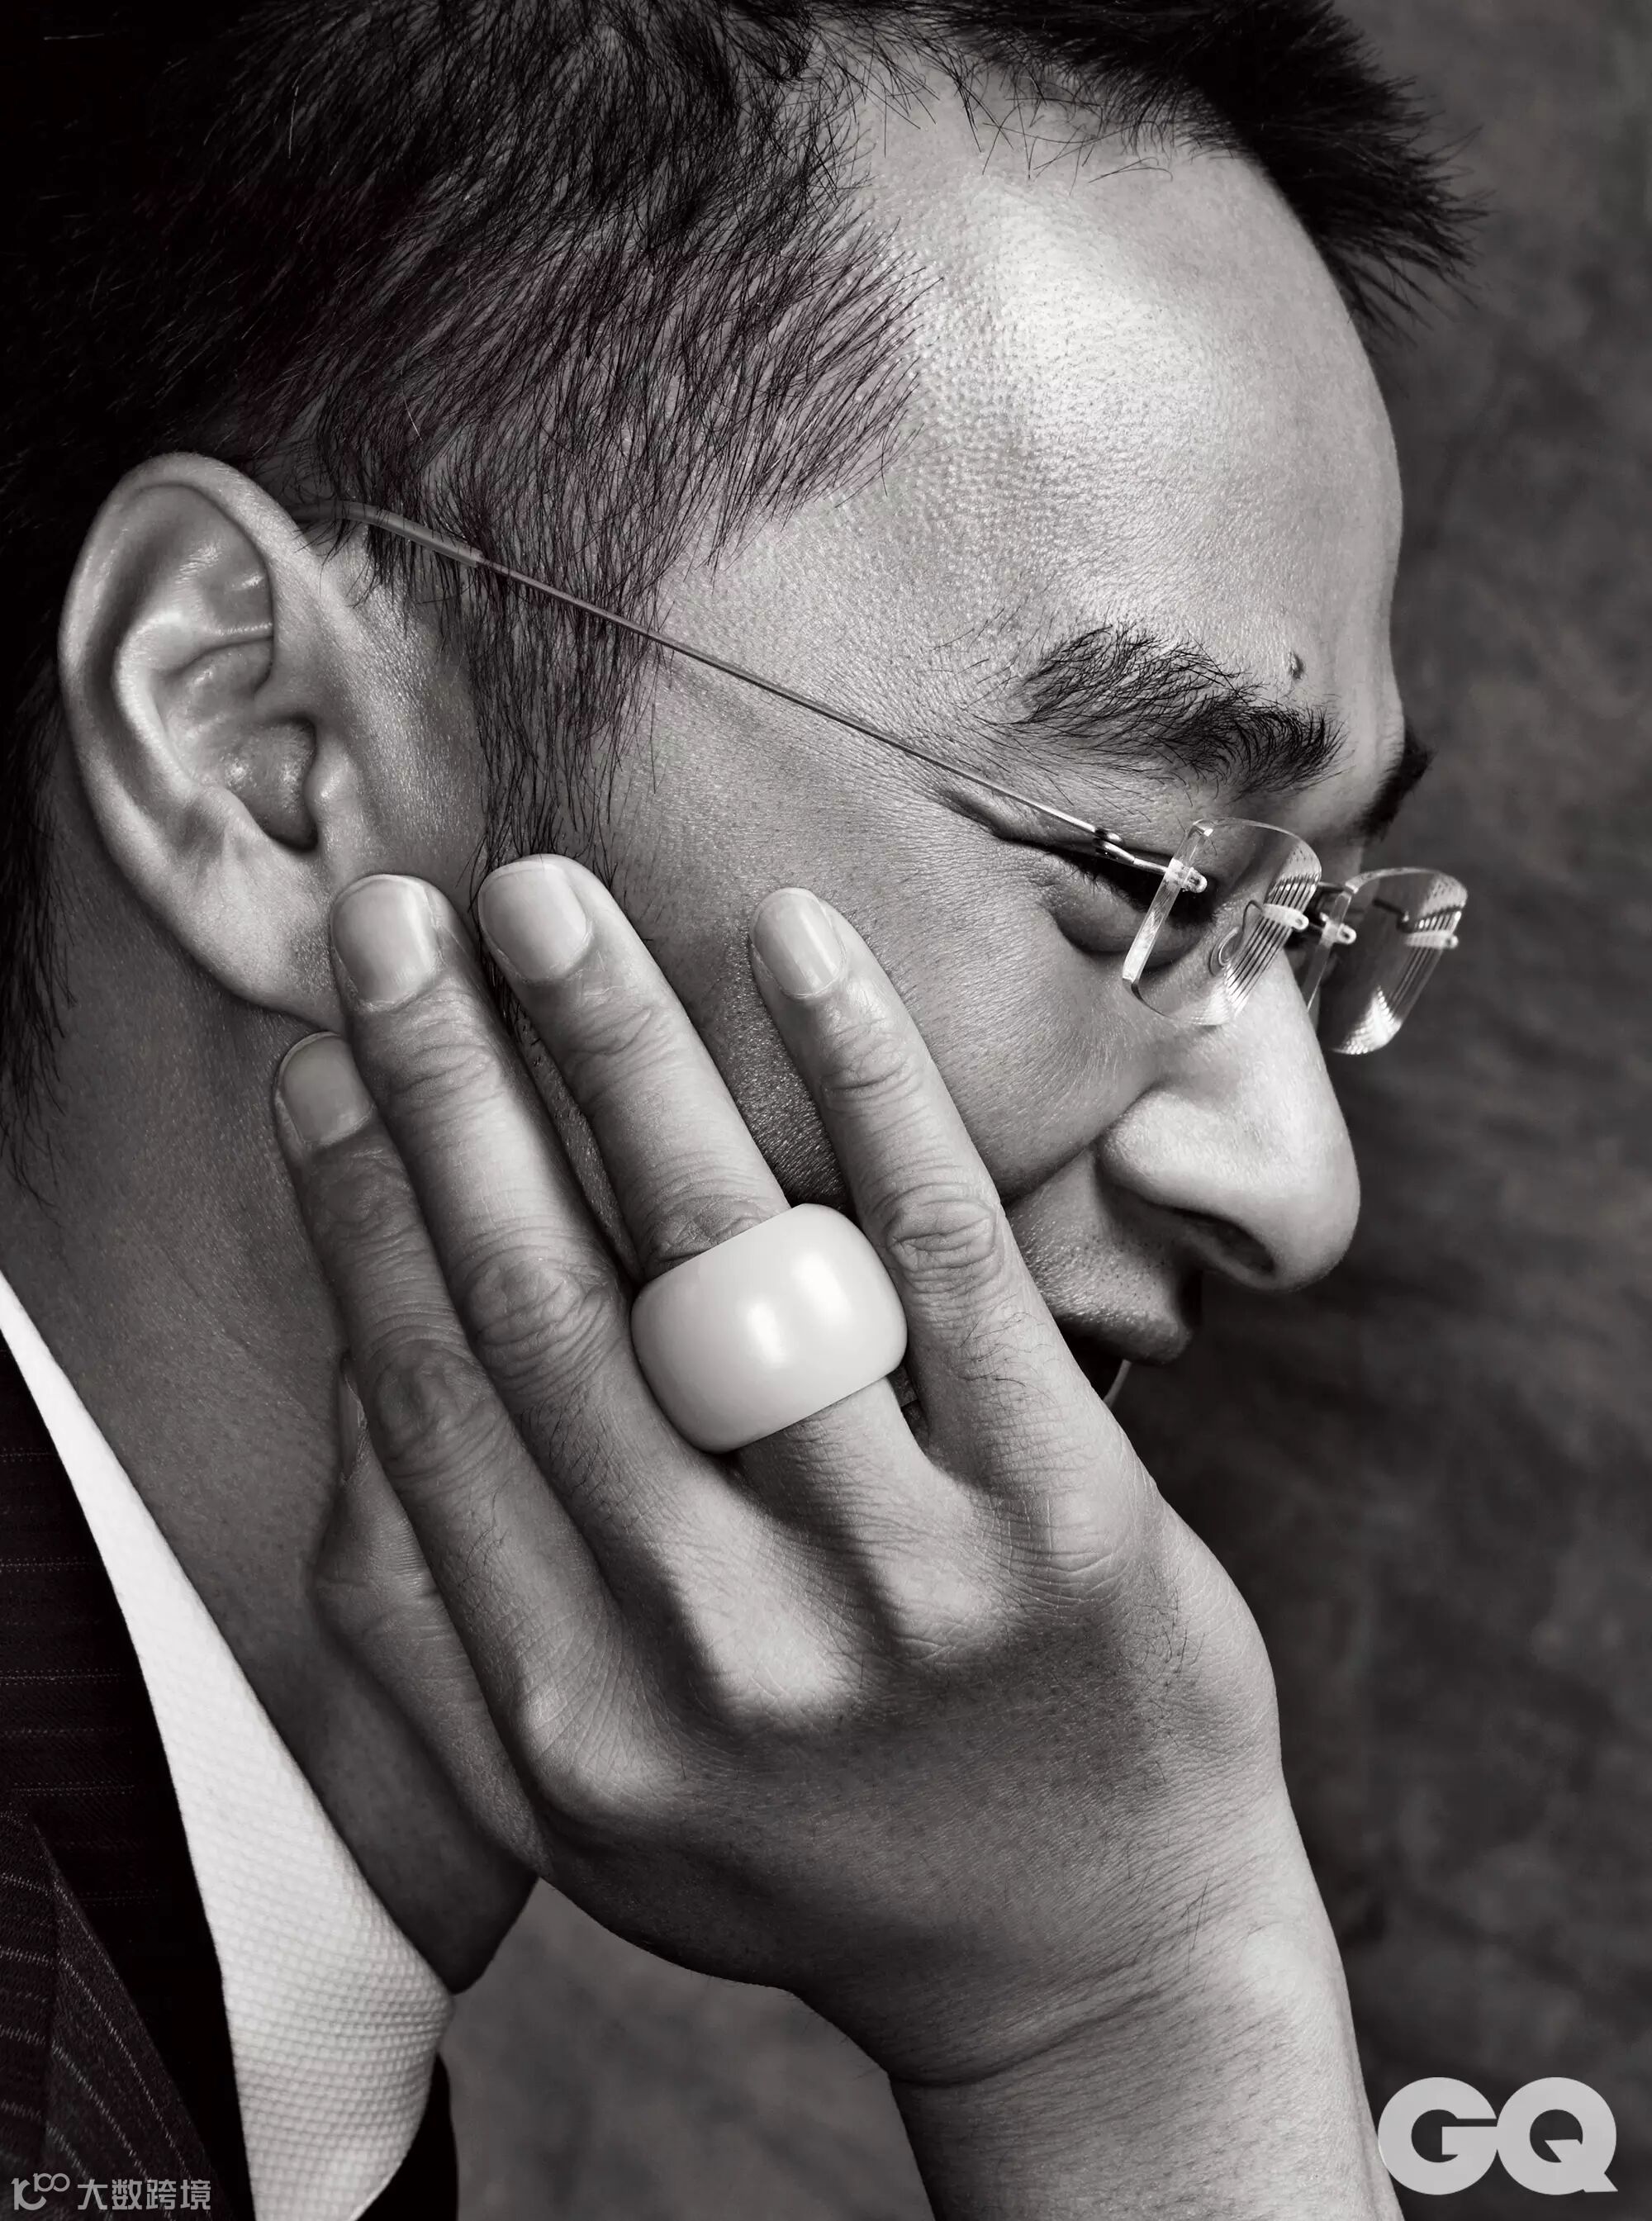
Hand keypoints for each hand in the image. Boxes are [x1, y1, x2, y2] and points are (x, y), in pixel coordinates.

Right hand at [274, 861, 1390, 2215]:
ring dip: (614, 1048)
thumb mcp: (581, 1797)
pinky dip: (861, 1078)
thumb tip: (365, 1345)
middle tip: (395, 918)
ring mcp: (902, 1581)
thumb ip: (436, 1615)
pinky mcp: (1066, 1512)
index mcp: (566, 1719)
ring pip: (723, 1253)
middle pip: (543, 1305)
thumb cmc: (816, 1842)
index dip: (360, 1205)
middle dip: (452, 1085)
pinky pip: (940, 1252)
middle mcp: (714, 1652)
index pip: (431, 1401)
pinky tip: (790, 942)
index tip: (318, 1058)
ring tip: (541, 898)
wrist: (1091, 1956)